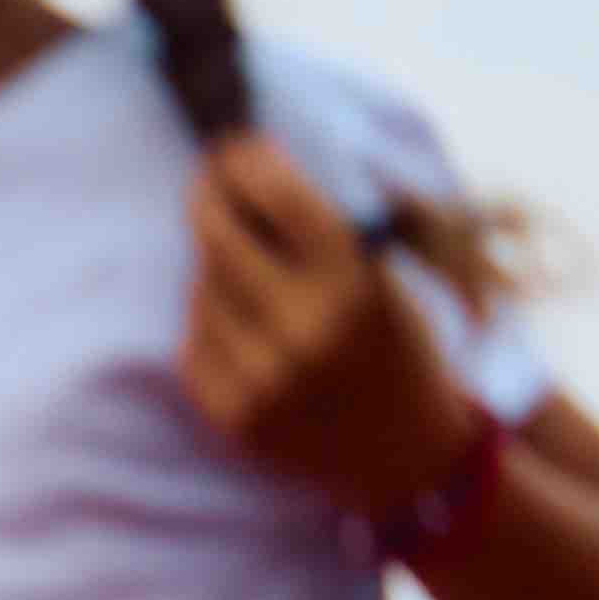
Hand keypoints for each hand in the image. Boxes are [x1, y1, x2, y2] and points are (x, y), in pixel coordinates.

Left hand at [181, 138, 479, 528]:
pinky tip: (236, 315)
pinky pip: (195, 342)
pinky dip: (209, 319)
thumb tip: (256, 177)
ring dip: (213, 266)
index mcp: (357, 289)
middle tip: (205, 179)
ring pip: (203, 292)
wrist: (403, 454)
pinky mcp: (230, 415)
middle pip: (224, 244)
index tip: (234, 145)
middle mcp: (304, 334)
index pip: (288, 205)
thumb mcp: (389, 282)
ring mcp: (261, 380)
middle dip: (210, 202)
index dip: (253, 167)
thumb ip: (332, 236)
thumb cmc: (398, 350)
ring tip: (242, 259)